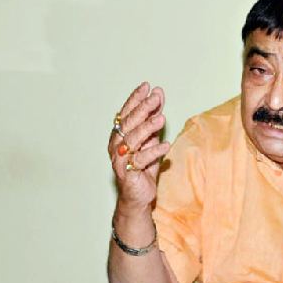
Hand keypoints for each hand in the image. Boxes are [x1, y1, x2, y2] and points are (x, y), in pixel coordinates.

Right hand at [108, 82, 171, 209]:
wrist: (138, 196)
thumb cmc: (143, 167)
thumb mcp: (151, 140)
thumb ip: (153, 120)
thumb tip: (158, 96)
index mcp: (118, 135)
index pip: (125, 113)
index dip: (135, 99)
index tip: (147, 86)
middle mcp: (116, 146)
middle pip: (128, 124)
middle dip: (142, 109)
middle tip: (156, 97)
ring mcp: (120, 159)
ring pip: (133, 140)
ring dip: (147, 128)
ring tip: (161, 119)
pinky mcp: (128, 173)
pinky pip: (140, 160)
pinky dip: (153, 152)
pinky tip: (166, 145)